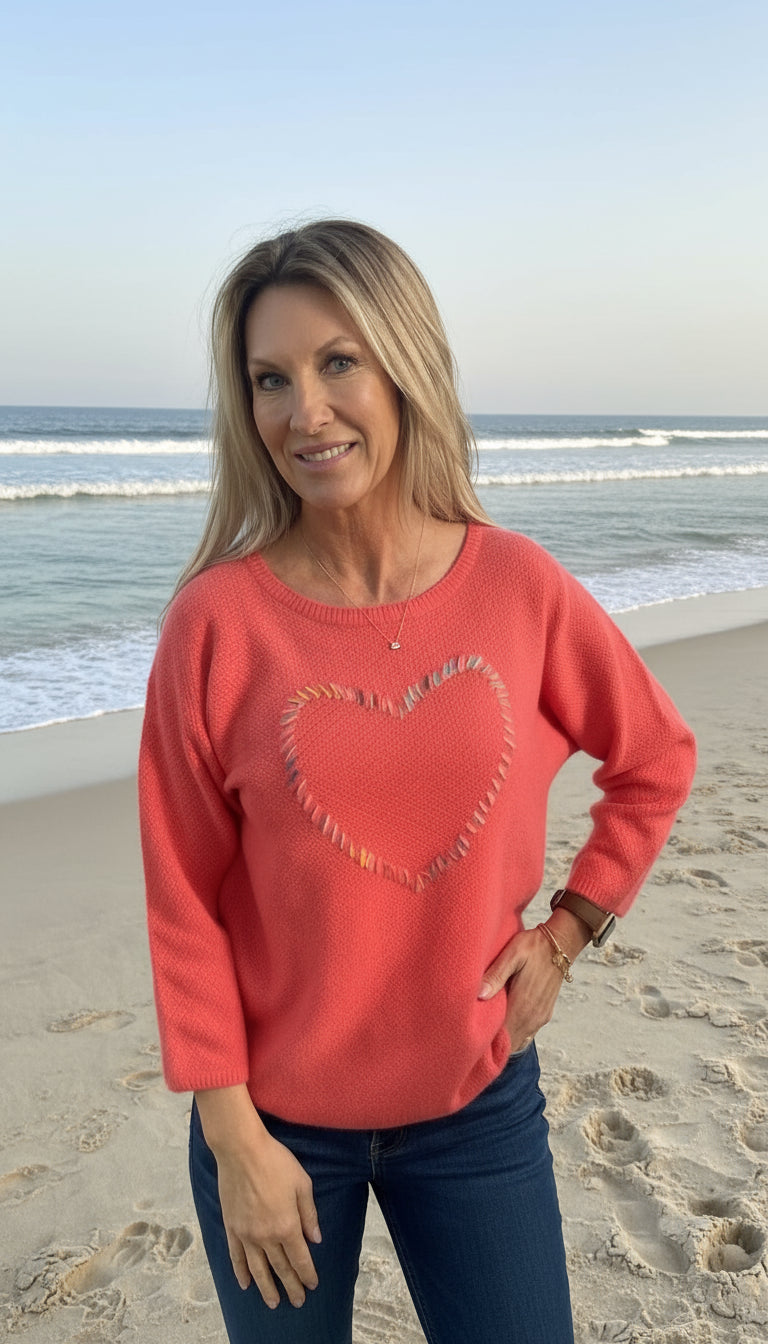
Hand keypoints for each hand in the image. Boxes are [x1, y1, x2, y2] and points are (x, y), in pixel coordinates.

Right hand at [214, 1131, 320, 1309]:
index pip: (300, 1258)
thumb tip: (315, 1238)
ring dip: (266, 1288)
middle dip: (291, 1286)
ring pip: (258, 1269)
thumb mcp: (302, 1183)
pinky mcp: (231, 1227)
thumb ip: (309, 1214)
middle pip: (281, 1268)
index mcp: (287, 1225)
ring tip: (273, 1303)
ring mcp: (246, 1234)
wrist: (241, 1151)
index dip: (307, 1274)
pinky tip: (245, 1284)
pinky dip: (241, 1273)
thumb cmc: (275, 1162)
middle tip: (297, 1301)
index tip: (312, 1285)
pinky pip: (236, 1257)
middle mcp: (266, 1235)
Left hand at [478, 925, 569, 1051]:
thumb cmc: (534, 947)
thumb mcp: (512, 954)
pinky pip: (527, 1035)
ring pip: (518, 1041)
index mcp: (522, 1004)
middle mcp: (533, 1017)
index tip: (470, 1039)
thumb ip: (496, 975)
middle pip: (509, 1044)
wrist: (560, 945)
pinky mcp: (544, 1014)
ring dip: (504, 1041)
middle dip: (492, 1045)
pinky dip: (515, 1035)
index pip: (502, 1037)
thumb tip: (480, 995)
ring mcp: (540, 1017)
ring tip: (485, 1033)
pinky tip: (504, 1026)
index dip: (485, 1042)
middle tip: (473, 1038)